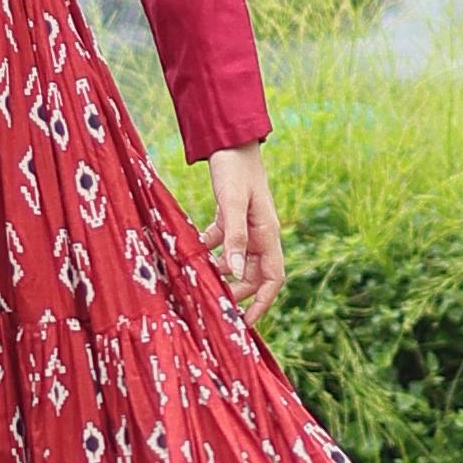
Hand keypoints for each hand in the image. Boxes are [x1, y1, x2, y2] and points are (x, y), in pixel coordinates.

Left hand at [200, 146, 284, 320]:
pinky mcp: (229, 217)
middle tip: (213, 304)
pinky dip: (208, 250)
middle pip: (252, 275)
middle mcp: (260, 234)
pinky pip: (221, 242)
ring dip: (220, 272)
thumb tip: (235, 271)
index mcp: (268, 234)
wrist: (230, 139)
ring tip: (198, 281)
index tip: (246, 323)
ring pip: (236, 261)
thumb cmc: (235, 169)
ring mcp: (245, 226)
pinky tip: (190, 252)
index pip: (273, 279)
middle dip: (236, 292)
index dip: (262, 303)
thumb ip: (234, 236)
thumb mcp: (232, 203)